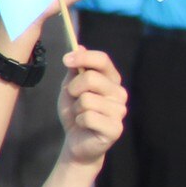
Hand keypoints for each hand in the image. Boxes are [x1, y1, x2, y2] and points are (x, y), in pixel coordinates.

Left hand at [56, 48, 126, 164]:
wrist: (77, 140)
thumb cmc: (75, 112)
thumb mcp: (70, 87)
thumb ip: (75, 69)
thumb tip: (79, 46)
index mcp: (111, 80)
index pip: (103, 60)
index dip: (83, 57)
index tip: (66, 60)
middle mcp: (119, 93)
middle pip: (91, 78)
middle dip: (73, 88)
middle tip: (74, 98)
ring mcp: (120, 111)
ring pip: (87, 100)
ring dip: (77, 108)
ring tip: (81, 115)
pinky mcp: (115, 128)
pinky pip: (88, 117)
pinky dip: (80, 121)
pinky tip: (84, 125)